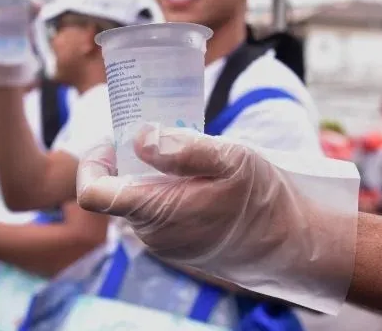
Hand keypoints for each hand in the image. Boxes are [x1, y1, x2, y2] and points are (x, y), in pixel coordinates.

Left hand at [76, 123, 358, 314]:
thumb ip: (183, 149)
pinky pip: (154, 211)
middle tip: (159, 137)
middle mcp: (151, 232)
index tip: (113, 141)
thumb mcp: (230, 159)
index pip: (93, 194)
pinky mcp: (173, 244)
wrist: (290, 243)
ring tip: (184, 158)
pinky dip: (163, 190)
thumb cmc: (262, 199)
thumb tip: (139, 138)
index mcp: (156, 211)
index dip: (92, 163)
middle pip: (115, 190)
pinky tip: (193, 180)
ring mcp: (162, 242)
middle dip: (127, 161)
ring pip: (136, 199)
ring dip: (149, 174)